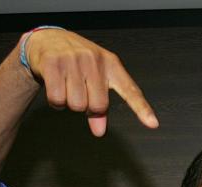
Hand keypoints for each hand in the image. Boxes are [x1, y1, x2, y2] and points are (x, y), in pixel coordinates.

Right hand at [23, 28, 158, 136]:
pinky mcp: (54, 64)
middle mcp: (95, 60)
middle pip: (98, 106)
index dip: (142, 108)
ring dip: (69, 103)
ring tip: (67, 86)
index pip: (130, 90)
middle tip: (80, 92)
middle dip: (88, 107)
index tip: (153, 124)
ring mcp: (74, 60)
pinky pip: (58, 99)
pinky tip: (55, 86)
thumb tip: (99, 132)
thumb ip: (100, 107)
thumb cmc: (76, 63)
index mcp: (111, 64)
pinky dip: (56, 101)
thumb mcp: (94, 80)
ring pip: (77, 105)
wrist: (48, 39)